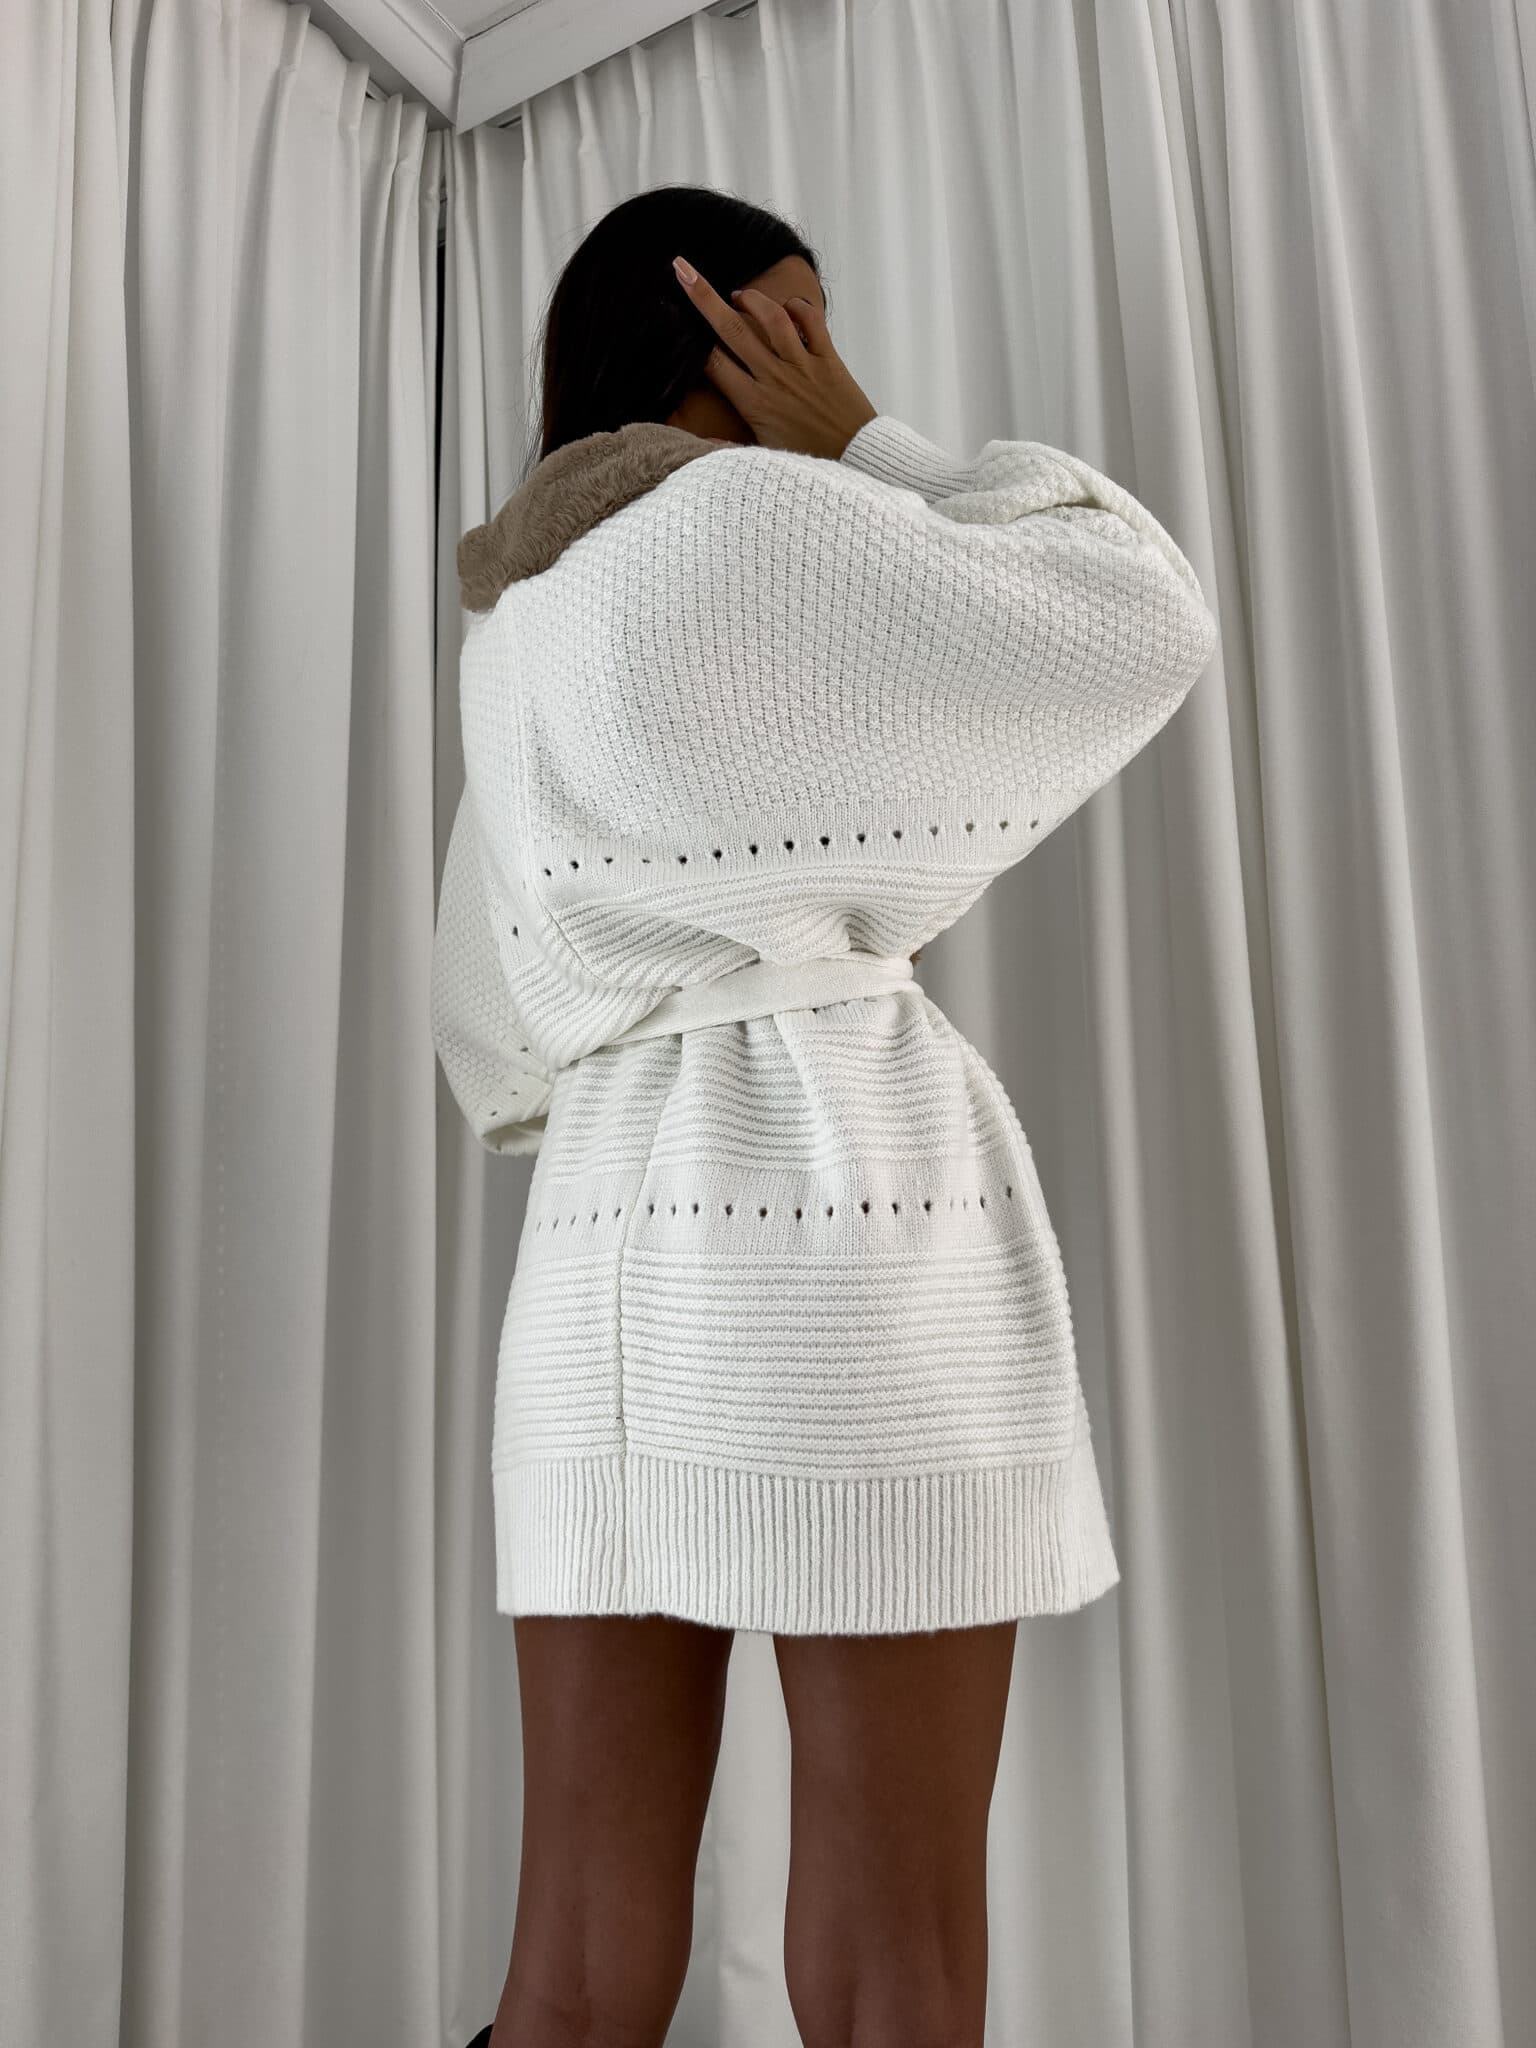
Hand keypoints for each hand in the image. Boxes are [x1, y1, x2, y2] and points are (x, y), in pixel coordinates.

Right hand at [671, 255, 877, 457]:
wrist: (856, 457)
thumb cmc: (808, 459)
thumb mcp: (762, 456)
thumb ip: (728, 447)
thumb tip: (696, 443)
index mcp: (754, 403)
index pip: (713, 362)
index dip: (692, 340)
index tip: (677, 320)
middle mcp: (774, 379)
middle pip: (732, 330)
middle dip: (703, 297)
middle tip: (684, 269)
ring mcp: (802, 365)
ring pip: (772, 318)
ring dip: (752, 299)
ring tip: (739, 295)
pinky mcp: (828, 358)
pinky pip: (811, 321)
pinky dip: (797, 307)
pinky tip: (787, 306)